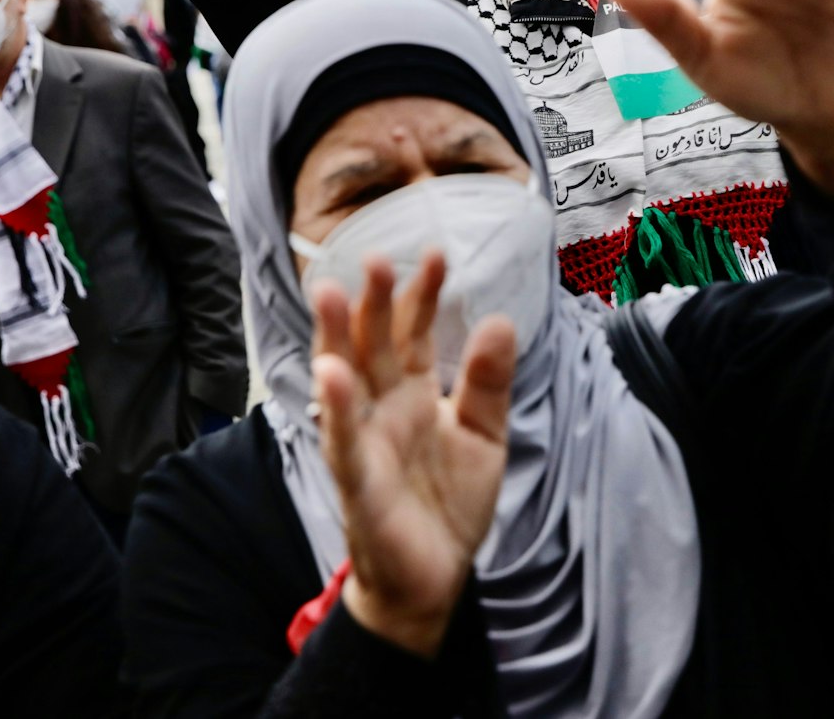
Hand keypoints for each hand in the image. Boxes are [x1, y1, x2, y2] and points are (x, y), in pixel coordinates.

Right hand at [312, 252, 515, 658]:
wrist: (435, 579)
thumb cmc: (448, 503)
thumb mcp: (484, 436)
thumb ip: (489, 382)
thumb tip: (502, 318)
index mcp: (414, 395)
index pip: (415, 334)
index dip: (422, 296)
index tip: (436, 253)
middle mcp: (383, 411)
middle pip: (373, 347)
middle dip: (372, 303)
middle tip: (375, 256)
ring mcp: (365, 444)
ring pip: (345, 383)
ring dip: (336, 339)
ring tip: (333, 293)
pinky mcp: (358, 485)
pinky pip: (343, 443)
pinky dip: (336, 410)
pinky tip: (332, 374)